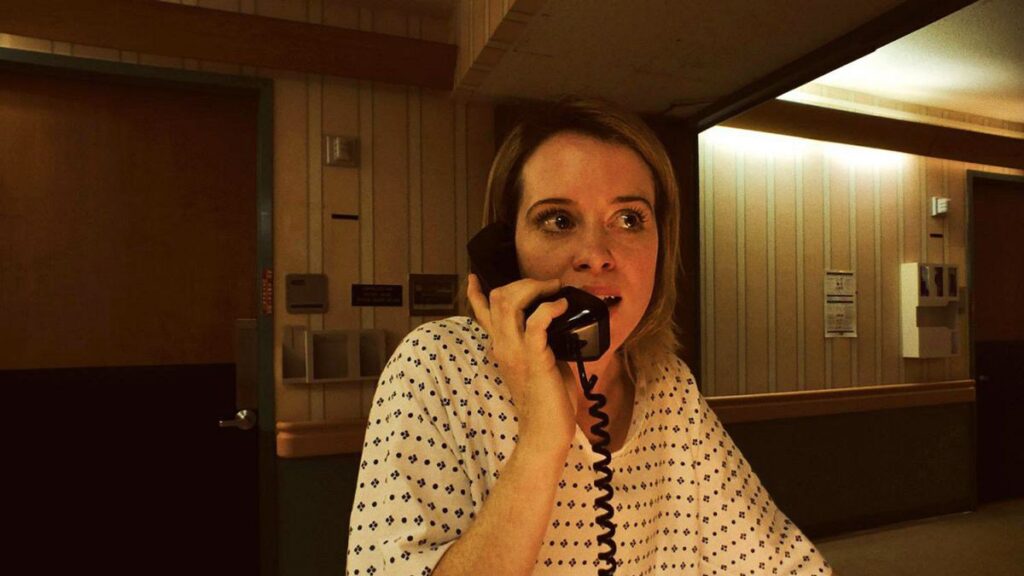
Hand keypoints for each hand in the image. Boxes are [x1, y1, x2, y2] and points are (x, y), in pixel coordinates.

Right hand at [467, 273, 576, 448]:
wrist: (545, 431)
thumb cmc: (547, 400)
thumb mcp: (537, 364)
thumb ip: (538, 344)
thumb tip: (558, 324)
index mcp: (501, 348)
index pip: (482, 315)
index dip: (476, 294)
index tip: (473, 278)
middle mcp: (503, 346)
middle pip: (498, 298)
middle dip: (523, 282)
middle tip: (548, 285)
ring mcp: (516, 351)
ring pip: (510, 303)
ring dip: (534, 288)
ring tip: (555, 290)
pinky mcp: (534, 358)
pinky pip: (537, 322)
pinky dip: (550, 307)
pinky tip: (563, 306)